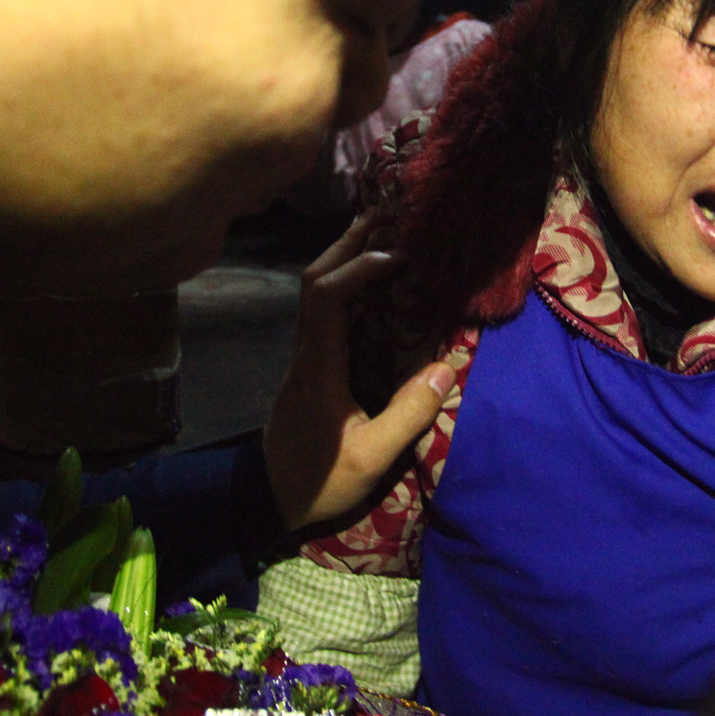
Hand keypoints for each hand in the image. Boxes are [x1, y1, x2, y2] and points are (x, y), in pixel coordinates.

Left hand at [264, 214, 454, 530]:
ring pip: (313, 290)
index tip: (398, 258)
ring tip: (383, 235)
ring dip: (344, 258)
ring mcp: (304, 356)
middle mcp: (305, 351)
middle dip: (349, 244)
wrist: (267, 500)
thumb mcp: (370, 460)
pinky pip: (322, 308)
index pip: (326, 299)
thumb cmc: (318, 482)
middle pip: (314, 280)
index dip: (358, 269)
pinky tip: (371, 280)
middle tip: (389, 216)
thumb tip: (447, 368)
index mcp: (318, 367)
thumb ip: (407, 416)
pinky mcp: (309, 365)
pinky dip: (344, 282)